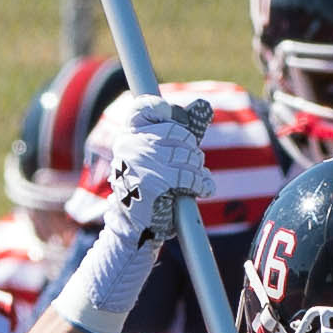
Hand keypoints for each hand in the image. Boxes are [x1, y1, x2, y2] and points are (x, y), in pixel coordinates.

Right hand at [90, 91, 213, 245]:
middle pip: (176, 132)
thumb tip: (203, 105)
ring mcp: (140, 163)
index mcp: (128, 135)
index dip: (164, 109)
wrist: (133, 227)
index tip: (176, 118)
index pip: (144, 108)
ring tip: (197, 177)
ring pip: (185, 154)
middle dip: (191, 149)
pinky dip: (201, 183)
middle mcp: (130, 145)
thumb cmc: (148, 189)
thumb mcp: (155, 157)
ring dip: (198, 167)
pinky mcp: (152, 183)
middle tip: (194, 163)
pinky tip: (204, 188)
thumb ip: (174, 131)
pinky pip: (187, 176)